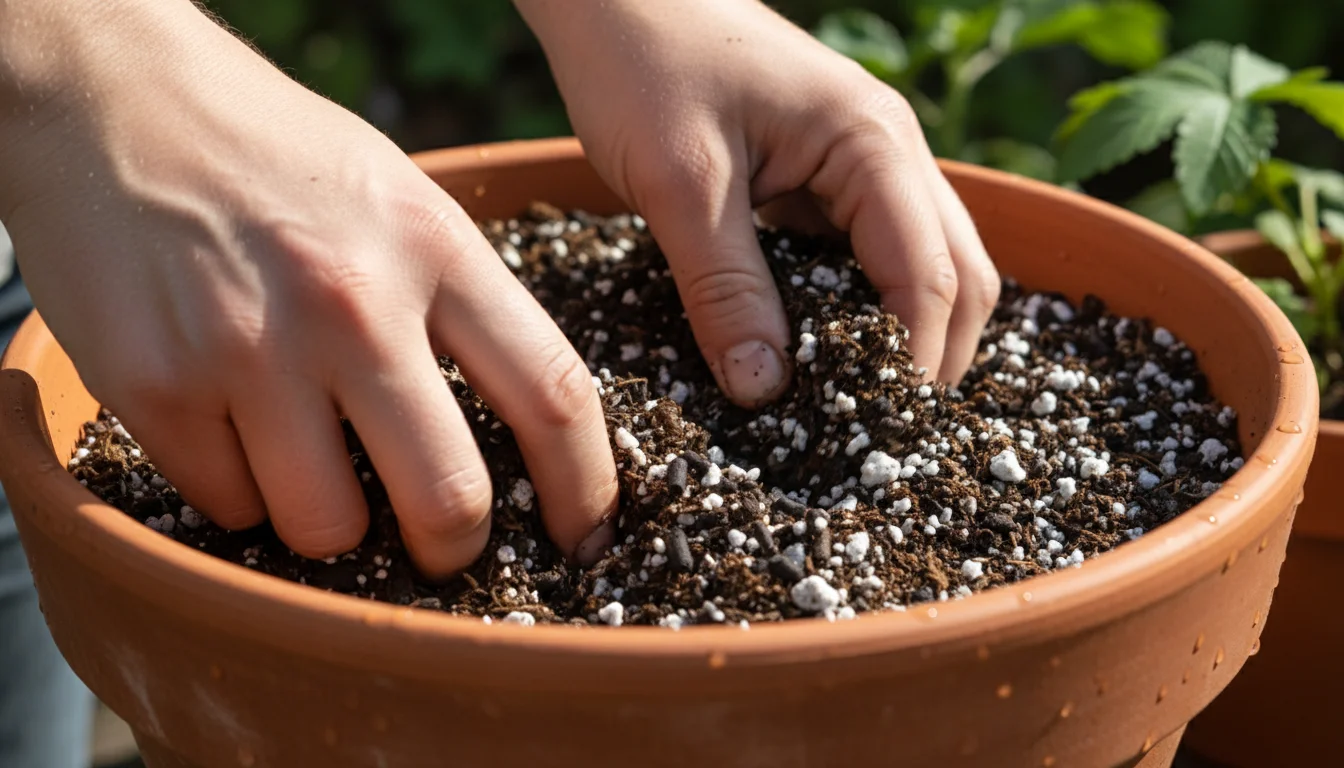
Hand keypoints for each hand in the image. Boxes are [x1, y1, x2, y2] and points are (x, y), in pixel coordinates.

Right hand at [0, 0, 616, 577]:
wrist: (110, 96)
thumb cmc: (276, 154)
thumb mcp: (402, 197)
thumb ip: (460, 302)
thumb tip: (518, 433)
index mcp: (436, 248)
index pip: (552, 395)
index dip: (583, 490)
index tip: (586, 538)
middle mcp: (353, 304)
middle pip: (449, 498)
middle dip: (454, 550)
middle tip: (442, 548)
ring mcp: (250, 349)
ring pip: (329, 528)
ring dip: (332, 524)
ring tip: (311, 460)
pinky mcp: (156, 385)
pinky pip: (228, 506)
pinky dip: (240, 492)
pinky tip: (229, 424)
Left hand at [517, 0, 998, 399]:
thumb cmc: (644, 63)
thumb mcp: (680, 185)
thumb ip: (726, 289)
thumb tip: (768, 393)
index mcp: (873, 145)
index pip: (930, 278)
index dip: (913, 364)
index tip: (878, 439)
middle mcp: (890, 153)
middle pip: (957, 276)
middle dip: (930, 358)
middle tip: (879, 437)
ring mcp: (863, 163)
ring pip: (922, 266)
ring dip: (900, 335)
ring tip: (852, 407)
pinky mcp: (824, 176)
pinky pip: (867, 253)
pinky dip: (858, 307)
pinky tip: (818, 351)